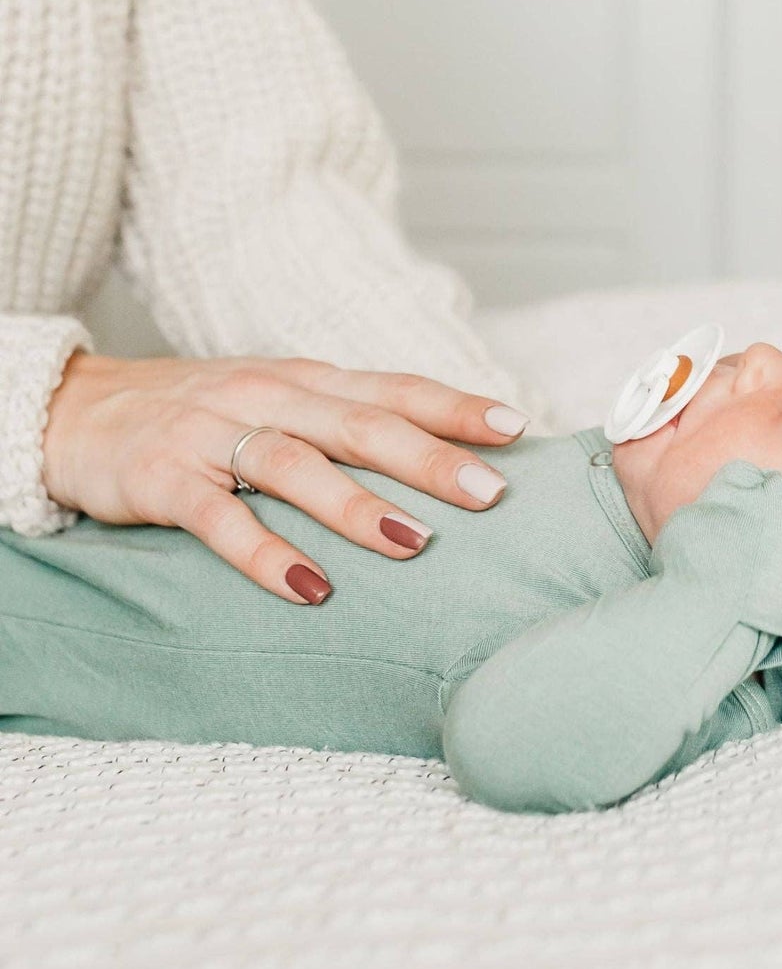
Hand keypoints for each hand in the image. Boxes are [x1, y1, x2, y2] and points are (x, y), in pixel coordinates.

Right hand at [42, 352, 530, 603]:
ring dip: (359, 506)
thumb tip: (447, 463)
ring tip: (416, 543)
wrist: (76, 409)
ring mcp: (213, 433)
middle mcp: (269, 396)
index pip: (395, 388)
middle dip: (431, 459)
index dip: (456, 407)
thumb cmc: (207, 416)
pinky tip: (310, 588)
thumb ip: (351, 425)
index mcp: (308, 380)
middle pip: (361, 424)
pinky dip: (265, 553)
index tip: (517, 428)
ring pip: (296, 465)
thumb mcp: (284, 404)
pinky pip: (218, 518)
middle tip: (491, 494)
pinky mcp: (163, 477)